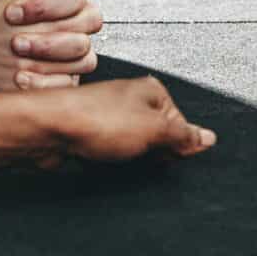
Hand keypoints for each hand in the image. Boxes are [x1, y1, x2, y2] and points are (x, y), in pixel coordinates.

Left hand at [41, 75, 214, 163]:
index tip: (166, 154)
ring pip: (134, 150)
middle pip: (158, 139)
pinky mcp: (93, 134)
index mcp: (152, 92)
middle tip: (140, 157)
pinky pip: (111, 156)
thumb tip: (207, 138)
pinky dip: (109, 163)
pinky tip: (101, 162)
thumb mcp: (154, 130)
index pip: (181, 126)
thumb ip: (184, 136)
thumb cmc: (94, 120)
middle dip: (152, 155)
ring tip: (115, 158)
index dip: (176, 146)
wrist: (49, 130)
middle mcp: (132, 101)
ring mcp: (111, 117)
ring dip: (128, 161)